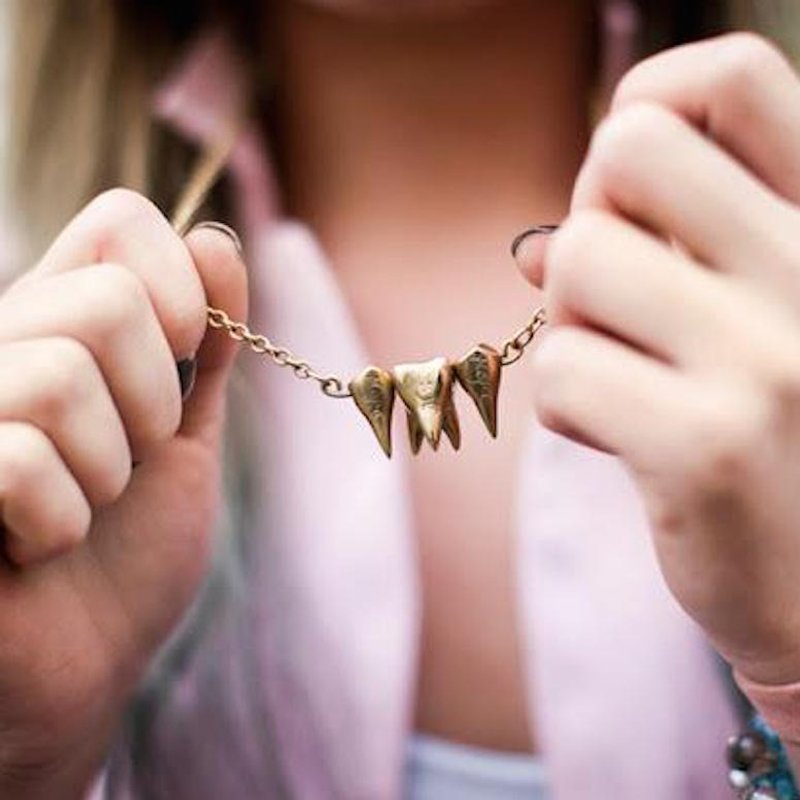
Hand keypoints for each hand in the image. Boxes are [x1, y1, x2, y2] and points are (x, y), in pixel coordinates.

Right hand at [0, 189, 245, 797]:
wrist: (87, 665)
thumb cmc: (131, 554)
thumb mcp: (184, 439)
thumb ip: (203, 347)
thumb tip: (216, 240)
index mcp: (63, 329)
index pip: (118, 221)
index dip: (176, 278)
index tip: (188, 346)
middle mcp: (1, 349)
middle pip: (105, 304)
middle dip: (149, 408)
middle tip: (126, 464)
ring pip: (60, 377)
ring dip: (104, 471)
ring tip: (79, 510)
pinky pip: (17, 457)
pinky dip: (58, 520)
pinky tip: (34, 547)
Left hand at [515, 33, 799, 689]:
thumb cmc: (777, 444)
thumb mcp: (743, 324)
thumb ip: (655, 261)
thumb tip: (533, 243)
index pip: (729, 80)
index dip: (645, 106)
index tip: (623, 185)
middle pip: (624, 151)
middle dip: (593, 220)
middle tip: (614, 296)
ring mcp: (766, 360)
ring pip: (575, 263)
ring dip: (570, 326)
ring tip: (622, 377)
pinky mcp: (706, 446)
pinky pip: (560, 372)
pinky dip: (567, 407)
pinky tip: (619, 440)